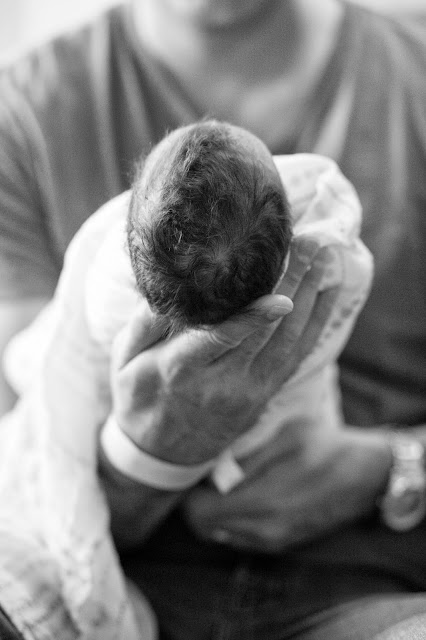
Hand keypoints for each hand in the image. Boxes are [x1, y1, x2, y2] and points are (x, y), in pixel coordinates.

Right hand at [110, 235, 337, 464]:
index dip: (253, 318)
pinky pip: (296, 358)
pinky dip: (316, 325)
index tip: (281, 295)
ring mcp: (248, 390)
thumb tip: (165, 291)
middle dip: (294, 287)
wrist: (162, 452)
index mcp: (180, 369)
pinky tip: (327, 297)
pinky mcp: (264, 394)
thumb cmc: (140, 399)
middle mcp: (221, 381)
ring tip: (326, 261)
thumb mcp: (124, 362)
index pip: (221, 339)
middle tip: (314, 246)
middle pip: (266, 334)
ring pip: (289, 343)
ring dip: (312, 300)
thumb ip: (142, 324)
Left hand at [184, 425, 390, 551]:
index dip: (188, 493)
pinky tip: (243, 494)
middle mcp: (265, 531)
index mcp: (263, 502)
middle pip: (205, 528)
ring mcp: (275, 541)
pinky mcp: (283, 542)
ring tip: (222, 483)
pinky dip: (232, 519)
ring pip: (221, 535)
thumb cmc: (325, 446)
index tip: (192, 472)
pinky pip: (241, 537)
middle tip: (203, 476)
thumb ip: (246, 458)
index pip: (199, 514)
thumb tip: (212, 471)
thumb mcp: (284, 436)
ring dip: (213, 512)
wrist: (366, 474)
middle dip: (197, 503)